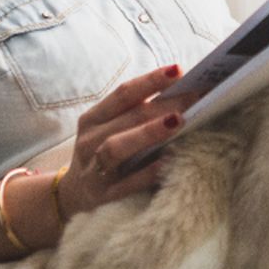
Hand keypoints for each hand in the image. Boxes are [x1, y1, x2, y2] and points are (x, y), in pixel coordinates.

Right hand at [57, 64, 195, 219]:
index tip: (178, 71)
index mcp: (92, 119)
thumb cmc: (102, 155)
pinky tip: (169, 160)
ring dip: (148, 132)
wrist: (73, 196)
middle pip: (128, 118)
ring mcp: (94, 170)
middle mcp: (90, 141)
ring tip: (178, 121)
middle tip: (195, 96)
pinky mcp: (104, 197)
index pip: (123, 94)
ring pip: (117, 147)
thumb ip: (135, 114)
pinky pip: (127, 183)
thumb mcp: (108, 131)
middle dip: (163, 105)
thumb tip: (182, 93)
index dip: (150, 81)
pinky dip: (148, 172)